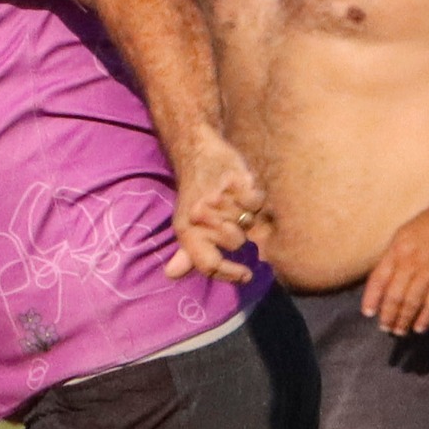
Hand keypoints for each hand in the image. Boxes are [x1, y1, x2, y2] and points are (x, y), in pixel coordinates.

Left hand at [165, 132, 265, 283]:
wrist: (197, 153)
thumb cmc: (195, 194)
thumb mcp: (186, 223)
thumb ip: (187, 252)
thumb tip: (171, 274)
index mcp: (186, 230)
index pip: (209, 264)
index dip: (229, 274)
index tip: (245, 276)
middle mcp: (199, 216)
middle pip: (235, 243)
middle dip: (237, 232)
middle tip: (227, 214)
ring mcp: (218, 198)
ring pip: (248, 222)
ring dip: (246, 213)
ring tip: (232, 199)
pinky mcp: (235, 180)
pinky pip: (256, 202)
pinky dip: (254, 196)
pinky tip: (241, 187)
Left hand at [361, 195, 428, 334]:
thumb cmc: (425, 226)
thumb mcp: (400, 236)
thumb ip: (390, 259)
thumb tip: (380, 283)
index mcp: (396, 251)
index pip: (378, 280)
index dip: (371, 298)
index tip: (368, 313)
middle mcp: (411, 263)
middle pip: (395, 296)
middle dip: (388, 315)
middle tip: (385, 327)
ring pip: (413, 302)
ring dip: (404, 320)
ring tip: (398, 331)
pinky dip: (426, 317)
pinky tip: (419, 327)